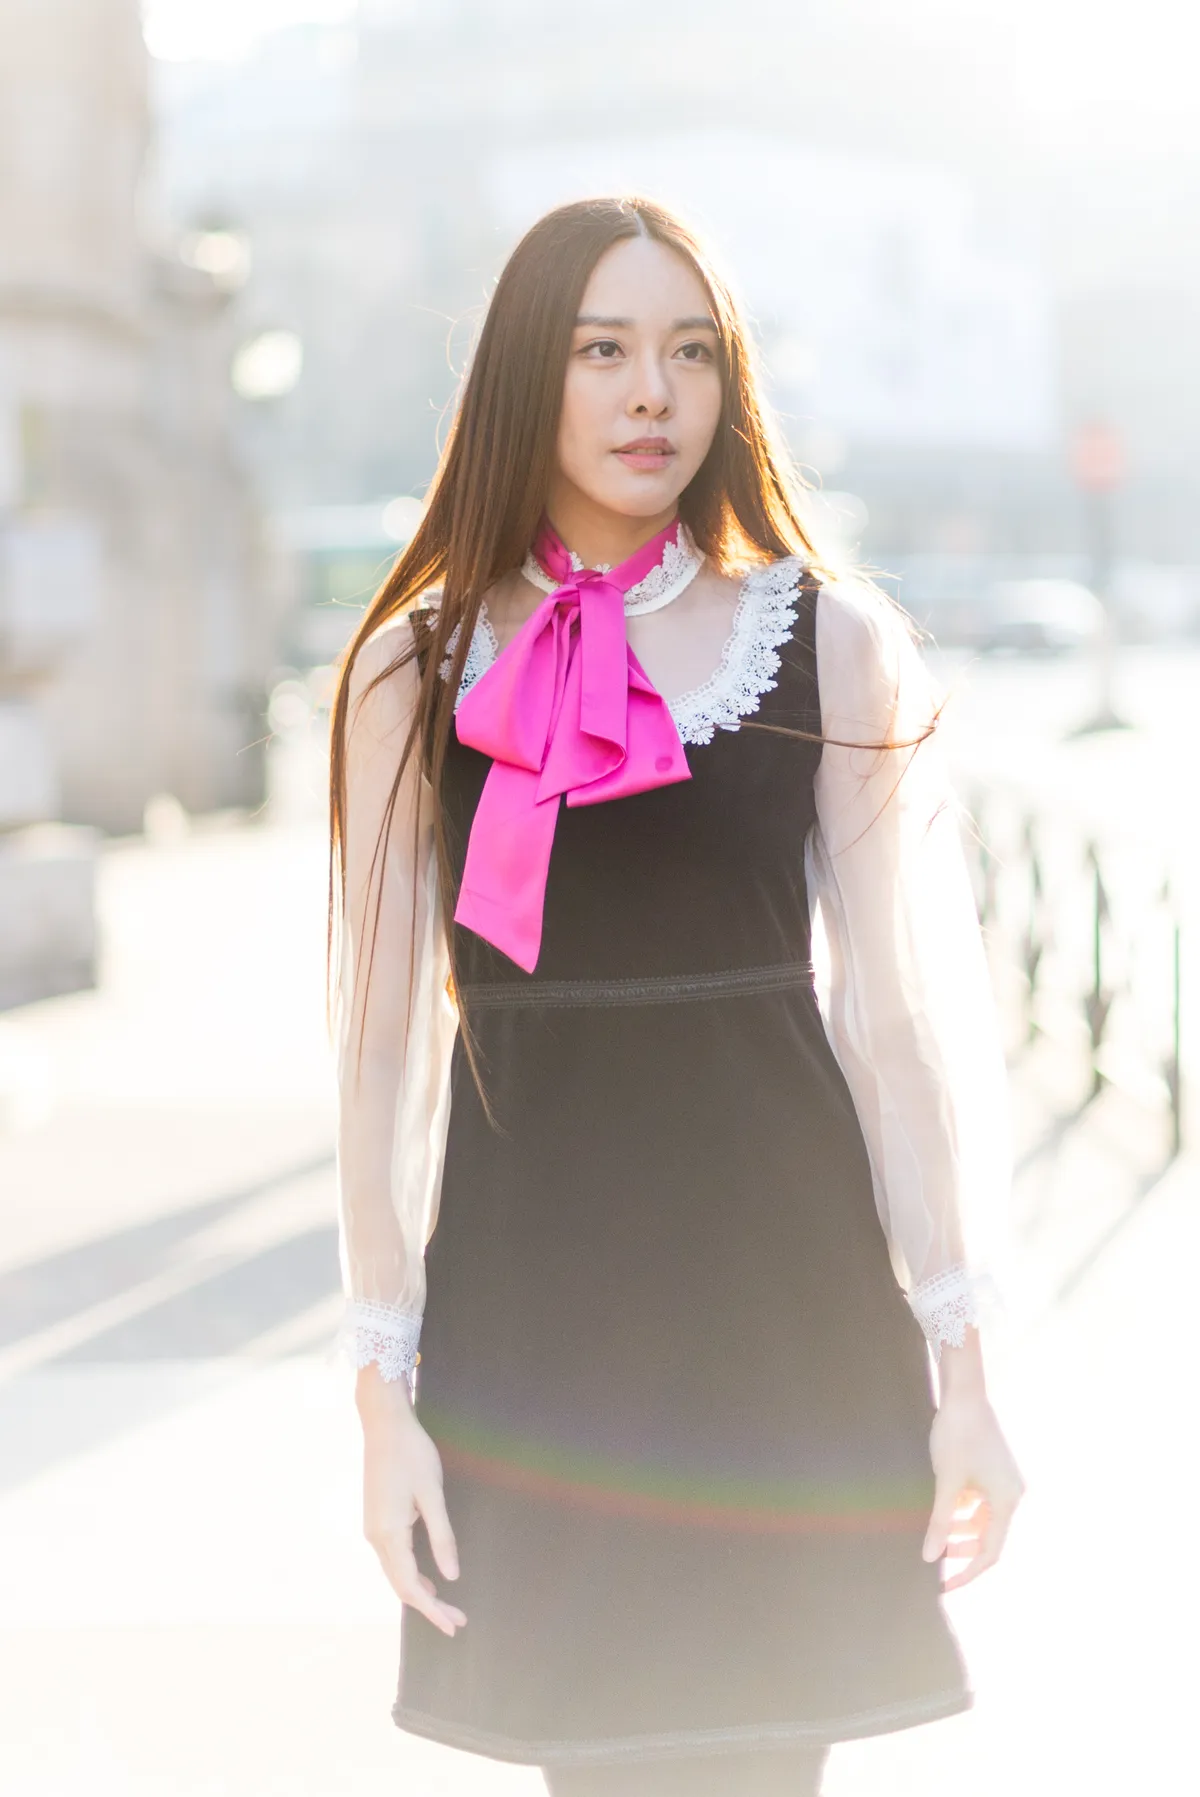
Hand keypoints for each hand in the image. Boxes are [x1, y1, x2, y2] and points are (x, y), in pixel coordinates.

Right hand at [357, 1373, 466, 1636]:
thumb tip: (451, 1577)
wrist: (384, 1424)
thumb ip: (443, 1537)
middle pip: (401, 1585)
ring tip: (446, 1604)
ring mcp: (373, 1527)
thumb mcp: (433, 1494)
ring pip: (395, 1573)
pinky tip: (427, 1576)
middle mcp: (375, 1536)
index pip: (411, 1587)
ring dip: (420, 1591)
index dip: (433, 1611)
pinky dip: (410, 1573)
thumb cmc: (412, 1454)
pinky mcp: (376, 1518)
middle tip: (457, 1621)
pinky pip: (392, 1557)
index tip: (453, 1626)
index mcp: (389, 1533)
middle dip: (429, 1606)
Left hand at [923, 1391, 1024, 1592]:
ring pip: (984, 1519)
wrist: (963, 1393)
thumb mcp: (946, 1482)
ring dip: (963, 1531)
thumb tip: (930, 1557)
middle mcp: (1011, 1493)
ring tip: (938, 1537)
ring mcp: (1003, 1481)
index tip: (946, 1585)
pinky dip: (964, 1511)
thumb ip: (940, 1522)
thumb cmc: (957, 1435)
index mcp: (1007, 1500)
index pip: (991, 1552)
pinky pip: (980, 1502)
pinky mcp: (992, 1469)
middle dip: (964, 1552)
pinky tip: (944, 1511)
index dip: (968, 1571)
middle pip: (990, 1536)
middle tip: (938, 1562)